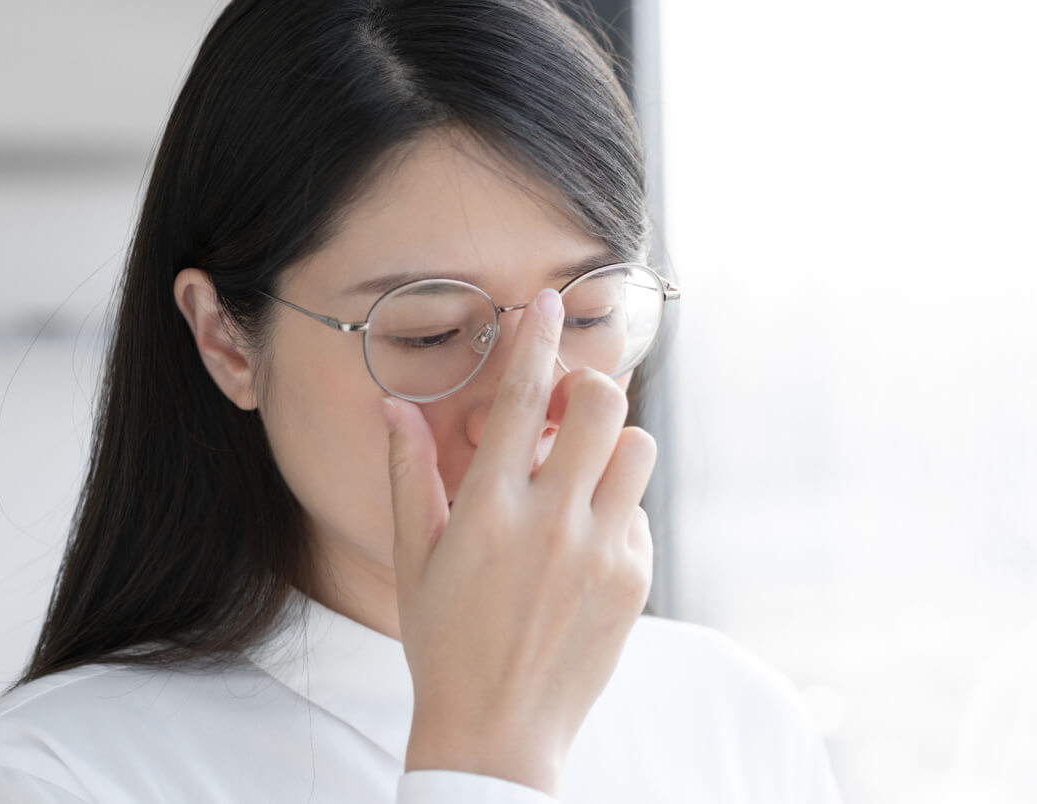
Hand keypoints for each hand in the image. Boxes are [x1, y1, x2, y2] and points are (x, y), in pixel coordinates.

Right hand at [383, 287, 655, 795]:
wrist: (497, 733)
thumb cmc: (444, 642)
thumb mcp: (414, 559)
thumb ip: (409, 475)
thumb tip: (397, 408)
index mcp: (487, 511)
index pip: (518, 399)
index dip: (535, 339)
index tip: (547, 303)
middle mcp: (550, 523)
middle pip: (599, 406)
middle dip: (586, 387)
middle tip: (564, 407)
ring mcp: (600, 552)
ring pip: (635, 449)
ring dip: (609, 445)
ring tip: (578, 475)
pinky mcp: (634, 580)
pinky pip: (639, 511)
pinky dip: (617, 508)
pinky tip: (585, 540)